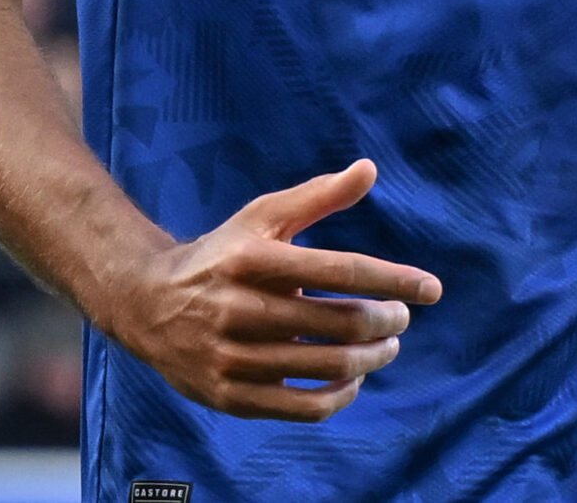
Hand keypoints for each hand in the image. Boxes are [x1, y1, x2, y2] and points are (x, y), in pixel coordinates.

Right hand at [101, 158, 443, 420]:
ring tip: (387, 346)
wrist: (144, 302)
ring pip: (328, 366)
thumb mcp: (262, 216)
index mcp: (254, 257)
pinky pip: (303, 407)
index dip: (396, 280)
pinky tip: (353, 378)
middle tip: (402, 318)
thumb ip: (318, 196)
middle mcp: (240, 307)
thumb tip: (371, 168)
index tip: (432, 289)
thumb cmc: (222, 254)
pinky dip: (340, 396)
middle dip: (388, 320)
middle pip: (342, 321)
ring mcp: (233, 357)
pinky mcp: (228, 396)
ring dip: (373, 357)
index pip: (343, 270)